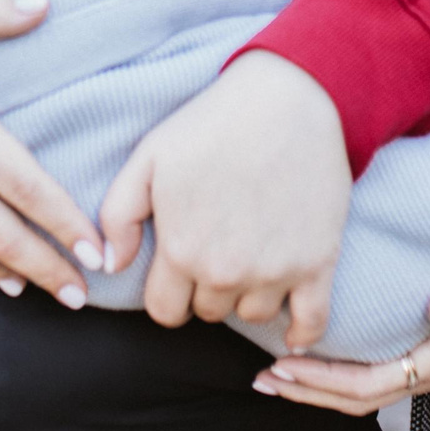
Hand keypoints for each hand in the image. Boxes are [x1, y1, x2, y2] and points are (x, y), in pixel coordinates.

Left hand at [99, 50, 350, 349]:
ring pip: (254, 315)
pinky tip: (293, 329)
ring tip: (253, 255)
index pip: (166, 311)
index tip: (181, 269)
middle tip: (221, 245)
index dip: (169, 293)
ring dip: (250, 295)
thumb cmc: (213, 123)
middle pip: (210, 312)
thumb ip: (119, 215)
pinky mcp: (318, 263)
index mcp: (182, 249)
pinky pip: (311, 324)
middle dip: (209, 288)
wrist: (288, 98)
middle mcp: (226, 270)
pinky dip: (302, 333)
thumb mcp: (149, 157)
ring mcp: (275, 270)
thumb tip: (111, 265)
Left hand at [254, 265, 429, 414]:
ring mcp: (428, 367)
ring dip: (318, 382)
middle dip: (308, 389)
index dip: (323, 379)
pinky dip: (340, 368)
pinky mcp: (429, 353)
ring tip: (279, 373)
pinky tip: (323, 352)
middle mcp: (428, 373)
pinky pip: (375, 371)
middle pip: (356, 396)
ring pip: (362, 388)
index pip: (368, 386)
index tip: (283, 365)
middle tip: (262, 378)